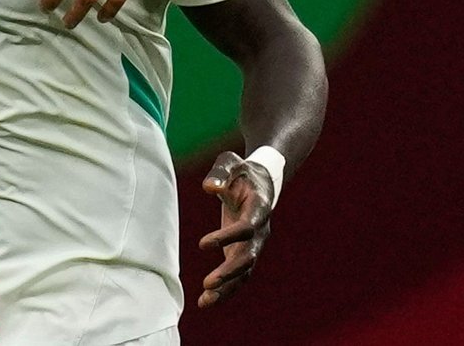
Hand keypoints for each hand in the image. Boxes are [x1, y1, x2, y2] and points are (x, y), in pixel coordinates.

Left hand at [197, 152, 274, 306]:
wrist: (260, 181)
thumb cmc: (241, 170)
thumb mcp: (230, 162)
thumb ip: (220, 172)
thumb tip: (208, 187)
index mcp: (259, 208)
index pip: (247, 228)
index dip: (227, 237)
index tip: (203, 244)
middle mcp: (260, 230)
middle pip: (249, 256)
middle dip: (230, 271)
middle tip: (208, 283)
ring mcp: (254, 244)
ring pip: (245, 272)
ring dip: (227, 287)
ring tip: (205, 300)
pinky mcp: (244, 251)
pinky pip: (239, 275)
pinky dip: (225, 289)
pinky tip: (206, 301)